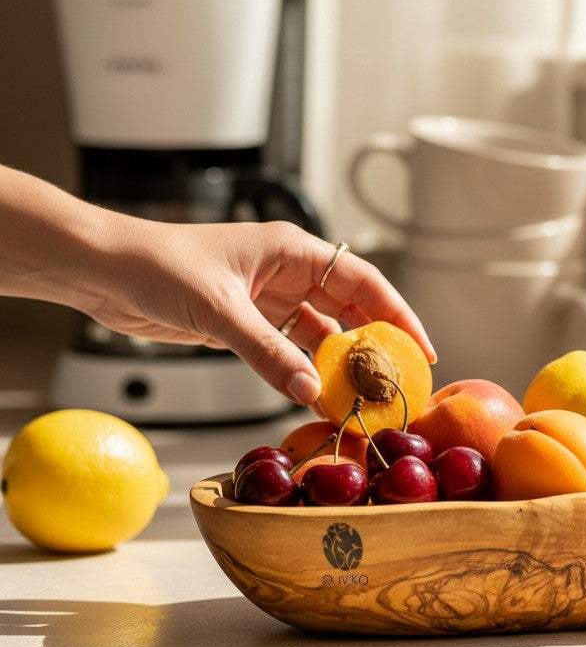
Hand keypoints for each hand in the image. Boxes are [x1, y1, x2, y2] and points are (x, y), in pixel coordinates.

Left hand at [84, 218, 434, 405]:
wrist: (104, 271)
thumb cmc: (157, 266)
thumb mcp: (219, 310)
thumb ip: (266, 353)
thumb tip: (311, 391)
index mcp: (293, 249)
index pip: (363, 281)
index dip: (398, 315)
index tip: (420, 351)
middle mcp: (288, 272)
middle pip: (350, 309)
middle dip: (375, 344)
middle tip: (396, 382)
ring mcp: (269, 298)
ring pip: (322, 333)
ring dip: (340, 363)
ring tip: (362, 396)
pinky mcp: (248, 322)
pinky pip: (290, 349)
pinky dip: (305, 371)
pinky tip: (318, 394)